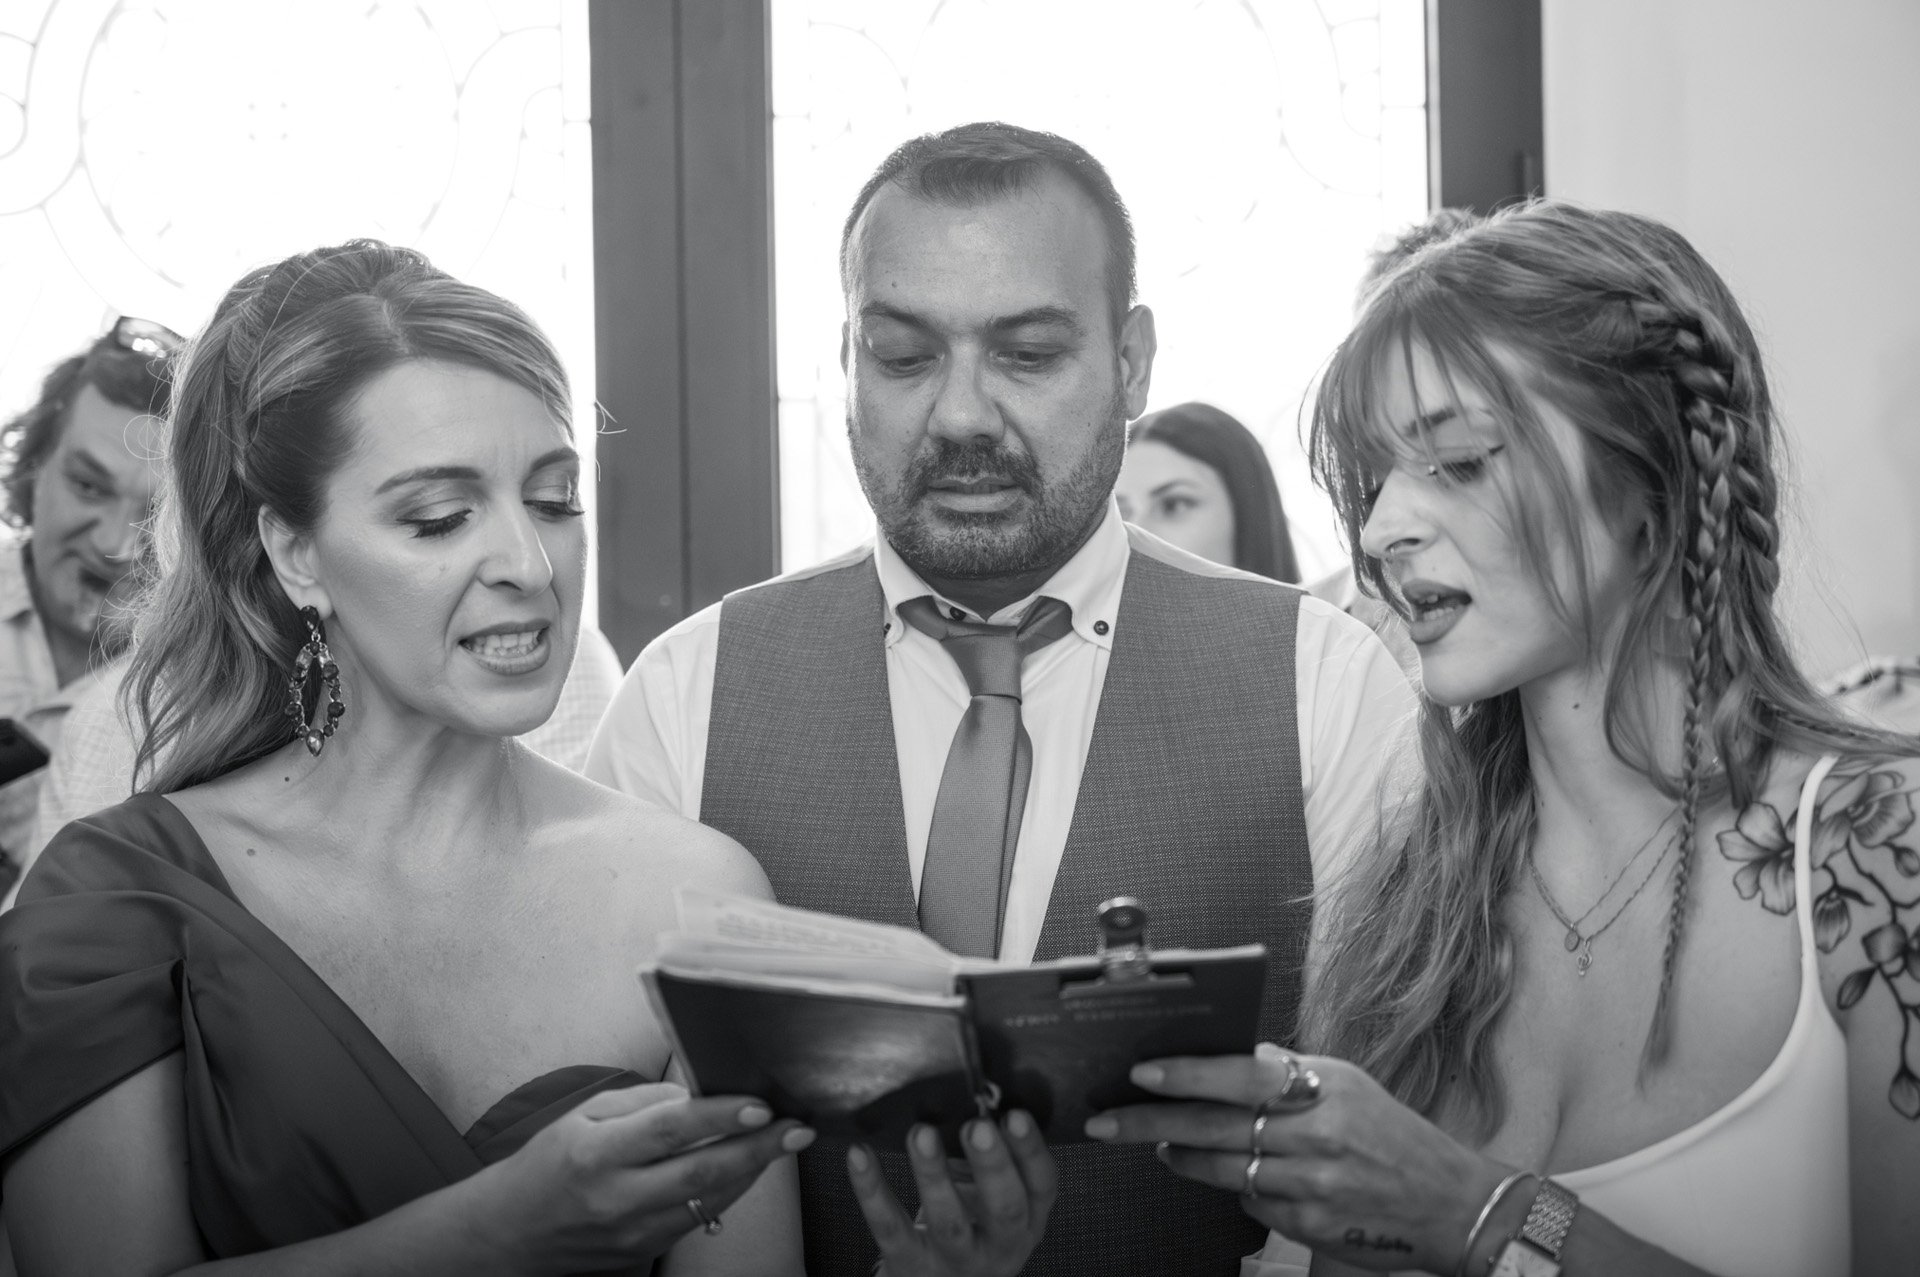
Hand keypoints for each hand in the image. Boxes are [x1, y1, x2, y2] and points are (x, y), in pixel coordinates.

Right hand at [471, 1081, 814, 1273]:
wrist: (510, 1232)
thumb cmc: (549, 1162)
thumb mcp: (582, 1116)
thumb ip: (642, 1103)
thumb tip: (699, 1093)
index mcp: (596, 1152)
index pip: (669, 1130)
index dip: (720, 1116)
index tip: (762, 1105)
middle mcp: (616, 1197)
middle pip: (701, 1174)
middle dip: (759, 1150)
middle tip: (800, 1128)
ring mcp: (631, 1232)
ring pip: (709, 1202)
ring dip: (753, 1171)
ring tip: (785, 1143)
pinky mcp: (642, 1253)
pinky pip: (697, 1220)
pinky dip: (728, 1192)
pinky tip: (747, 1168)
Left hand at [852, 1111, 1057, 1276]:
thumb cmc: (972, 1226)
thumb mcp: (995, 1197)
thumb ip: (992, 1155)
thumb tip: (974, 1097)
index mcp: (1028, 1219)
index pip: (1041, 1184)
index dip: (1030, 1151)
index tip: (1014, 1115)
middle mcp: (1000, 1245)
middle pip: (1004, 1209)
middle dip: (992, 1166)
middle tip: (977, 1128)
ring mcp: (956, 1260)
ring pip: (948, 1222)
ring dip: (934, 1175)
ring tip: (922, 1134)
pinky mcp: (911, 1266)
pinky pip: (890, 1228)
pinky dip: (872, 1189)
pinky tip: (860, 1156)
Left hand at [1084, 1045, 1505, 1274]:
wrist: (1453, 1204)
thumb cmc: (1394, 1136)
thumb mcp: (1348, 1085)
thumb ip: (1287, 1072)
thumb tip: (1229, 1059)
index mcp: (1324, 1089)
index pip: (1239, 1077)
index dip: (1185, 1075)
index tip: (1141, 1074)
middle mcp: (1317, 1136)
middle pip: (1216, 1128)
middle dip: (1151, 1123)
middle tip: (1107, 1122)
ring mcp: (1313, 1187)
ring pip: (1224, 1171)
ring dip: (1183, 1158)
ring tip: (1162, 1146)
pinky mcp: (1311, 1228)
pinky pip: (1252, 1204)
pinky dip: (1238, 1189)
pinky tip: (1237, 1177)